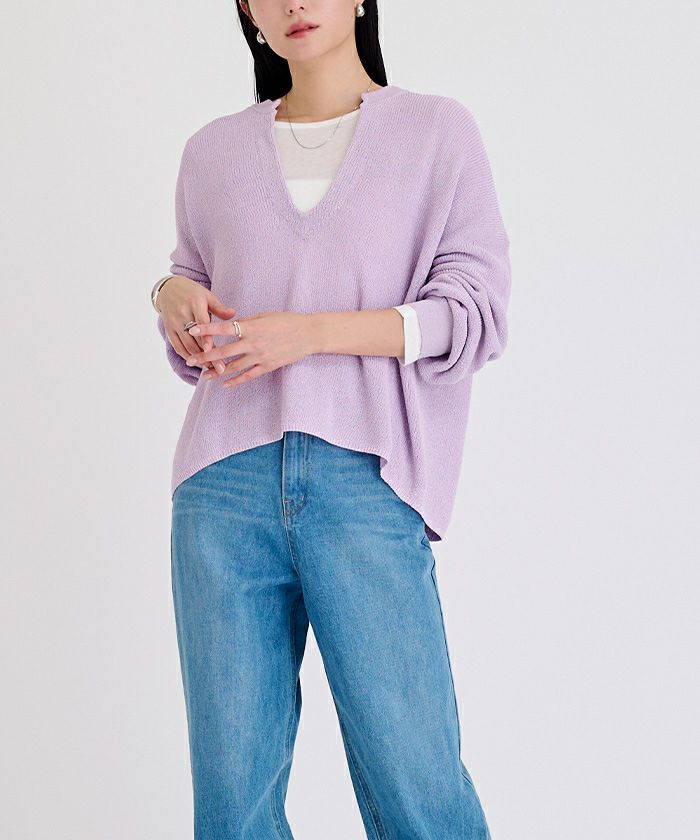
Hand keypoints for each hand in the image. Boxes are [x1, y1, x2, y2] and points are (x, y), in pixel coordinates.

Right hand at [158, 275, 236, 373]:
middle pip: (195, 338)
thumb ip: (219, 307)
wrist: (168, 289)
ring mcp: (174, 323)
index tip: (212, 351)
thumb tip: (233, 314)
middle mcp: (182, 313)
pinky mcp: (169, 330)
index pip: (201, 323)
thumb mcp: (207, 296)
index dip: (206, 338)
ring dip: (198, 359)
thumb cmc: (193, 293)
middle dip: (207, 355)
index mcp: (195, 303)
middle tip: (220, 368)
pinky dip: (188, 356)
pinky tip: (198, 364)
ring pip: (186, 345)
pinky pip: (178, 347)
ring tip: (212, 369)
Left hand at [184, 311, 316, 387]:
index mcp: (251, 327)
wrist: (308, 334)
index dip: (206, 330)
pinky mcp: (268, 366)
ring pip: (233, 367)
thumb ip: (247, 321)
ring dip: (217, 371)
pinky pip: (248, 376)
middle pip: (223, 352)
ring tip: (204, 375)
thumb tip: (231, 325)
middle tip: (190, 361)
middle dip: (204, 357)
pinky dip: (235, 381)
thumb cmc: (288, 321)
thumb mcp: (265, 316)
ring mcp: (260, 356)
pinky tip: (225, 384)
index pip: (223, 328)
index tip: (192, 330)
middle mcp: (253, 343)